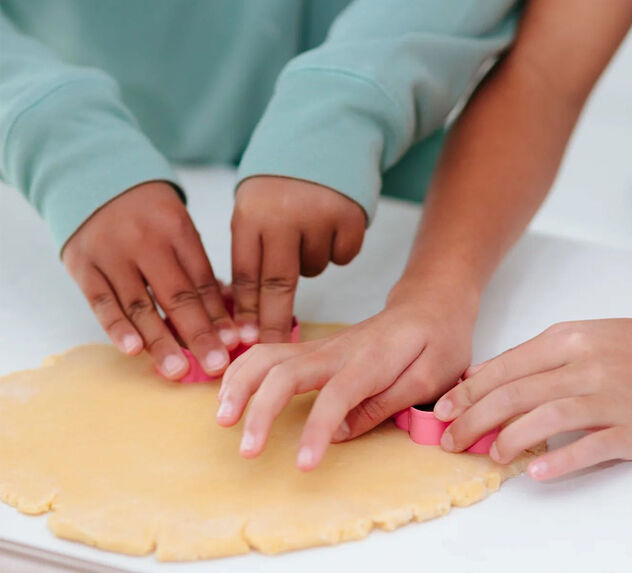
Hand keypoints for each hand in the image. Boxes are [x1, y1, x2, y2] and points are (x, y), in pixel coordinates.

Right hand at [62, 181, 239, 379]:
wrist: (93, 178)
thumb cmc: (147, 216)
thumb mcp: (178, 229)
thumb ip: (197, 271)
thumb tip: (226, 320)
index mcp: (176, 229)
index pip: (202, 280)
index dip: (219, 315)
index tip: (235, 343)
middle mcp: (145, 240)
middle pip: (176, 295)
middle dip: (199, 334)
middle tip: (217, 365)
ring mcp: (111, 253)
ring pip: (139, 304)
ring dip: (160, 340)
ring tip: (178, 370)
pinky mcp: (82, 265)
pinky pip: (102, 302)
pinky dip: (117, 328)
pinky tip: (134, 350)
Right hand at [216, 292, 476, 469]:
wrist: (429, 305)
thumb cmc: (437, 343)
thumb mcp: (430, 379)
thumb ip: (384, 404)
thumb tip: (336, 433)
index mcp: (371, 361)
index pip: (336, 397)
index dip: (316, 431)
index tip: (302, 465)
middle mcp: (337, 350)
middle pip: (285, 372)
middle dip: (260, 411)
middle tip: (246, 450)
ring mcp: (320, 346)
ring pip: (267, 356)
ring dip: (240, 385)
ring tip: (223, 420)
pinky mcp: (312, 349)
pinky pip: (268, 354)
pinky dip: (243, 372)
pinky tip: (229, 394)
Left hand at [231, 176, 364, 344]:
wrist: (324, 133)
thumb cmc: (281, 183)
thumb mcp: (254, 208)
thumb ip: (253, 252)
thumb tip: (249, 313)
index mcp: (250, 215)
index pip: (247, 274)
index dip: (247, 312)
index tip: (246, 342)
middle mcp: (283, 217)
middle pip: (278, 284)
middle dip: (274, 320)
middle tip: (273, 345)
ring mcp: (318, 217)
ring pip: (313, 269)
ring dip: (309, 261)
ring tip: (306, 227)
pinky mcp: (350, 217)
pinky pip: (342, 256)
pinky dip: (337, 247)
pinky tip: (330, 222)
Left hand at [433, 319, 631, 479]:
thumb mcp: (580, 337)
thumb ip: (531, 357)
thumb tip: (479, 377)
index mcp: (568, 340)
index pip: (504, 368)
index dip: (466, 392)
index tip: (441, 411)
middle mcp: (586, 366)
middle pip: (515, 394)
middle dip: (473, 420)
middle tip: (451, 441)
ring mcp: (611, 399)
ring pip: (547, 418)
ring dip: (510, 440)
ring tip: (491, 455)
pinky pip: (592, 447)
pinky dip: (561, 460)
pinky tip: (537, 471)